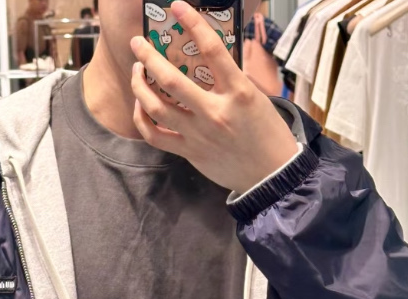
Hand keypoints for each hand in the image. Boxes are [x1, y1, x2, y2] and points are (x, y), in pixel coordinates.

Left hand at [129, 0, 297, 193]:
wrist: (270, 173)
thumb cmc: (267, 133)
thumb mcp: (256, 98)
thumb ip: (230, 80)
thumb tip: (208, 63)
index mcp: (238, 92)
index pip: (212, 50)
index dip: (192, 23)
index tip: (177, 6)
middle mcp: (215, 112)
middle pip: (171, 80)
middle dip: (148, 57)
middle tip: (138, 43)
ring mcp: (198, 135)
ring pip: (156, 108)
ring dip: (140, 86)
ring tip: (137, 71)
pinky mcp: (189, 152)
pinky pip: (155, 136)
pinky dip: (142, 118)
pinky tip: (141, 105)